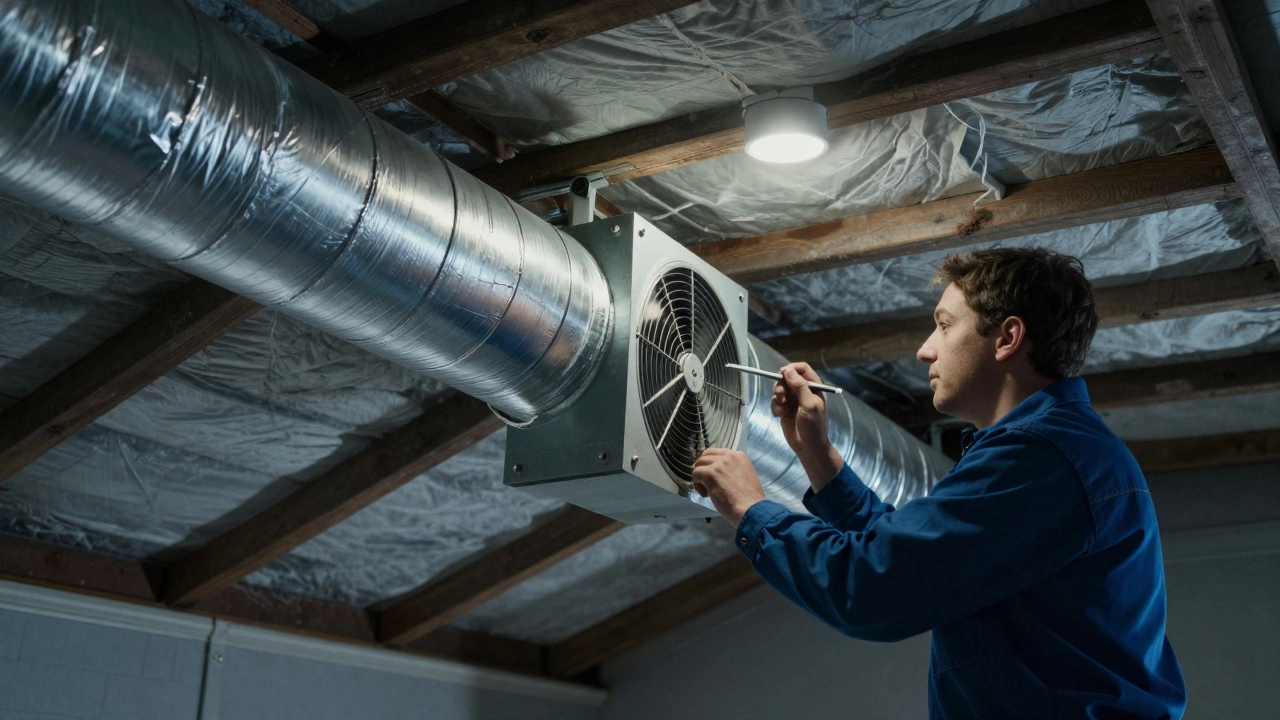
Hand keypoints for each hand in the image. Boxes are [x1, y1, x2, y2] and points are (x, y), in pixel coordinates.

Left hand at [691, 448, 765, 526]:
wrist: (749, 508)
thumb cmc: (749, 499)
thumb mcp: (745, 475)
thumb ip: (732, 469)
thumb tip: (718, 472)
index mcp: (739, 455)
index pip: (717, 452)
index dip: (710, 463)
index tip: (711, 474)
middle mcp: (729, 456)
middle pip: (705, 456)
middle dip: (702, 468)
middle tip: (704, 481)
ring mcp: (719, 464)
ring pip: (699, 464)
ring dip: (699, 477)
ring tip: (707, 490)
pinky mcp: (710, 474)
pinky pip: (695, 474)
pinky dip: (697, 485)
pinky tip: (706, 494)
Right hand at [770, 362, 843, 489]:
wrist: (808, 447)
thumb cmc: (813, 426)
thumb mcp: (808, 404)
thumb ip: (799, 386)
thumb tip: (788, 370)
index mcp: (814, 387)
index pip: (803, 369)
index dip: (792, 369)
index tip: (782, 373)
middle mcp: (803, 391)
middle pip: (787, 378)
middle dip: (782, 386)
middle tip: (781, 397)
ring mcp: (793, 400)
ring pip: (779, 390)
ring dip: (778, 398)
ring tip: (782, 410)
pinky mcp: (785, 409)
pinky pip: (775, 401)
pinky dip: (775, 407)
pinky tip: (780, 416)